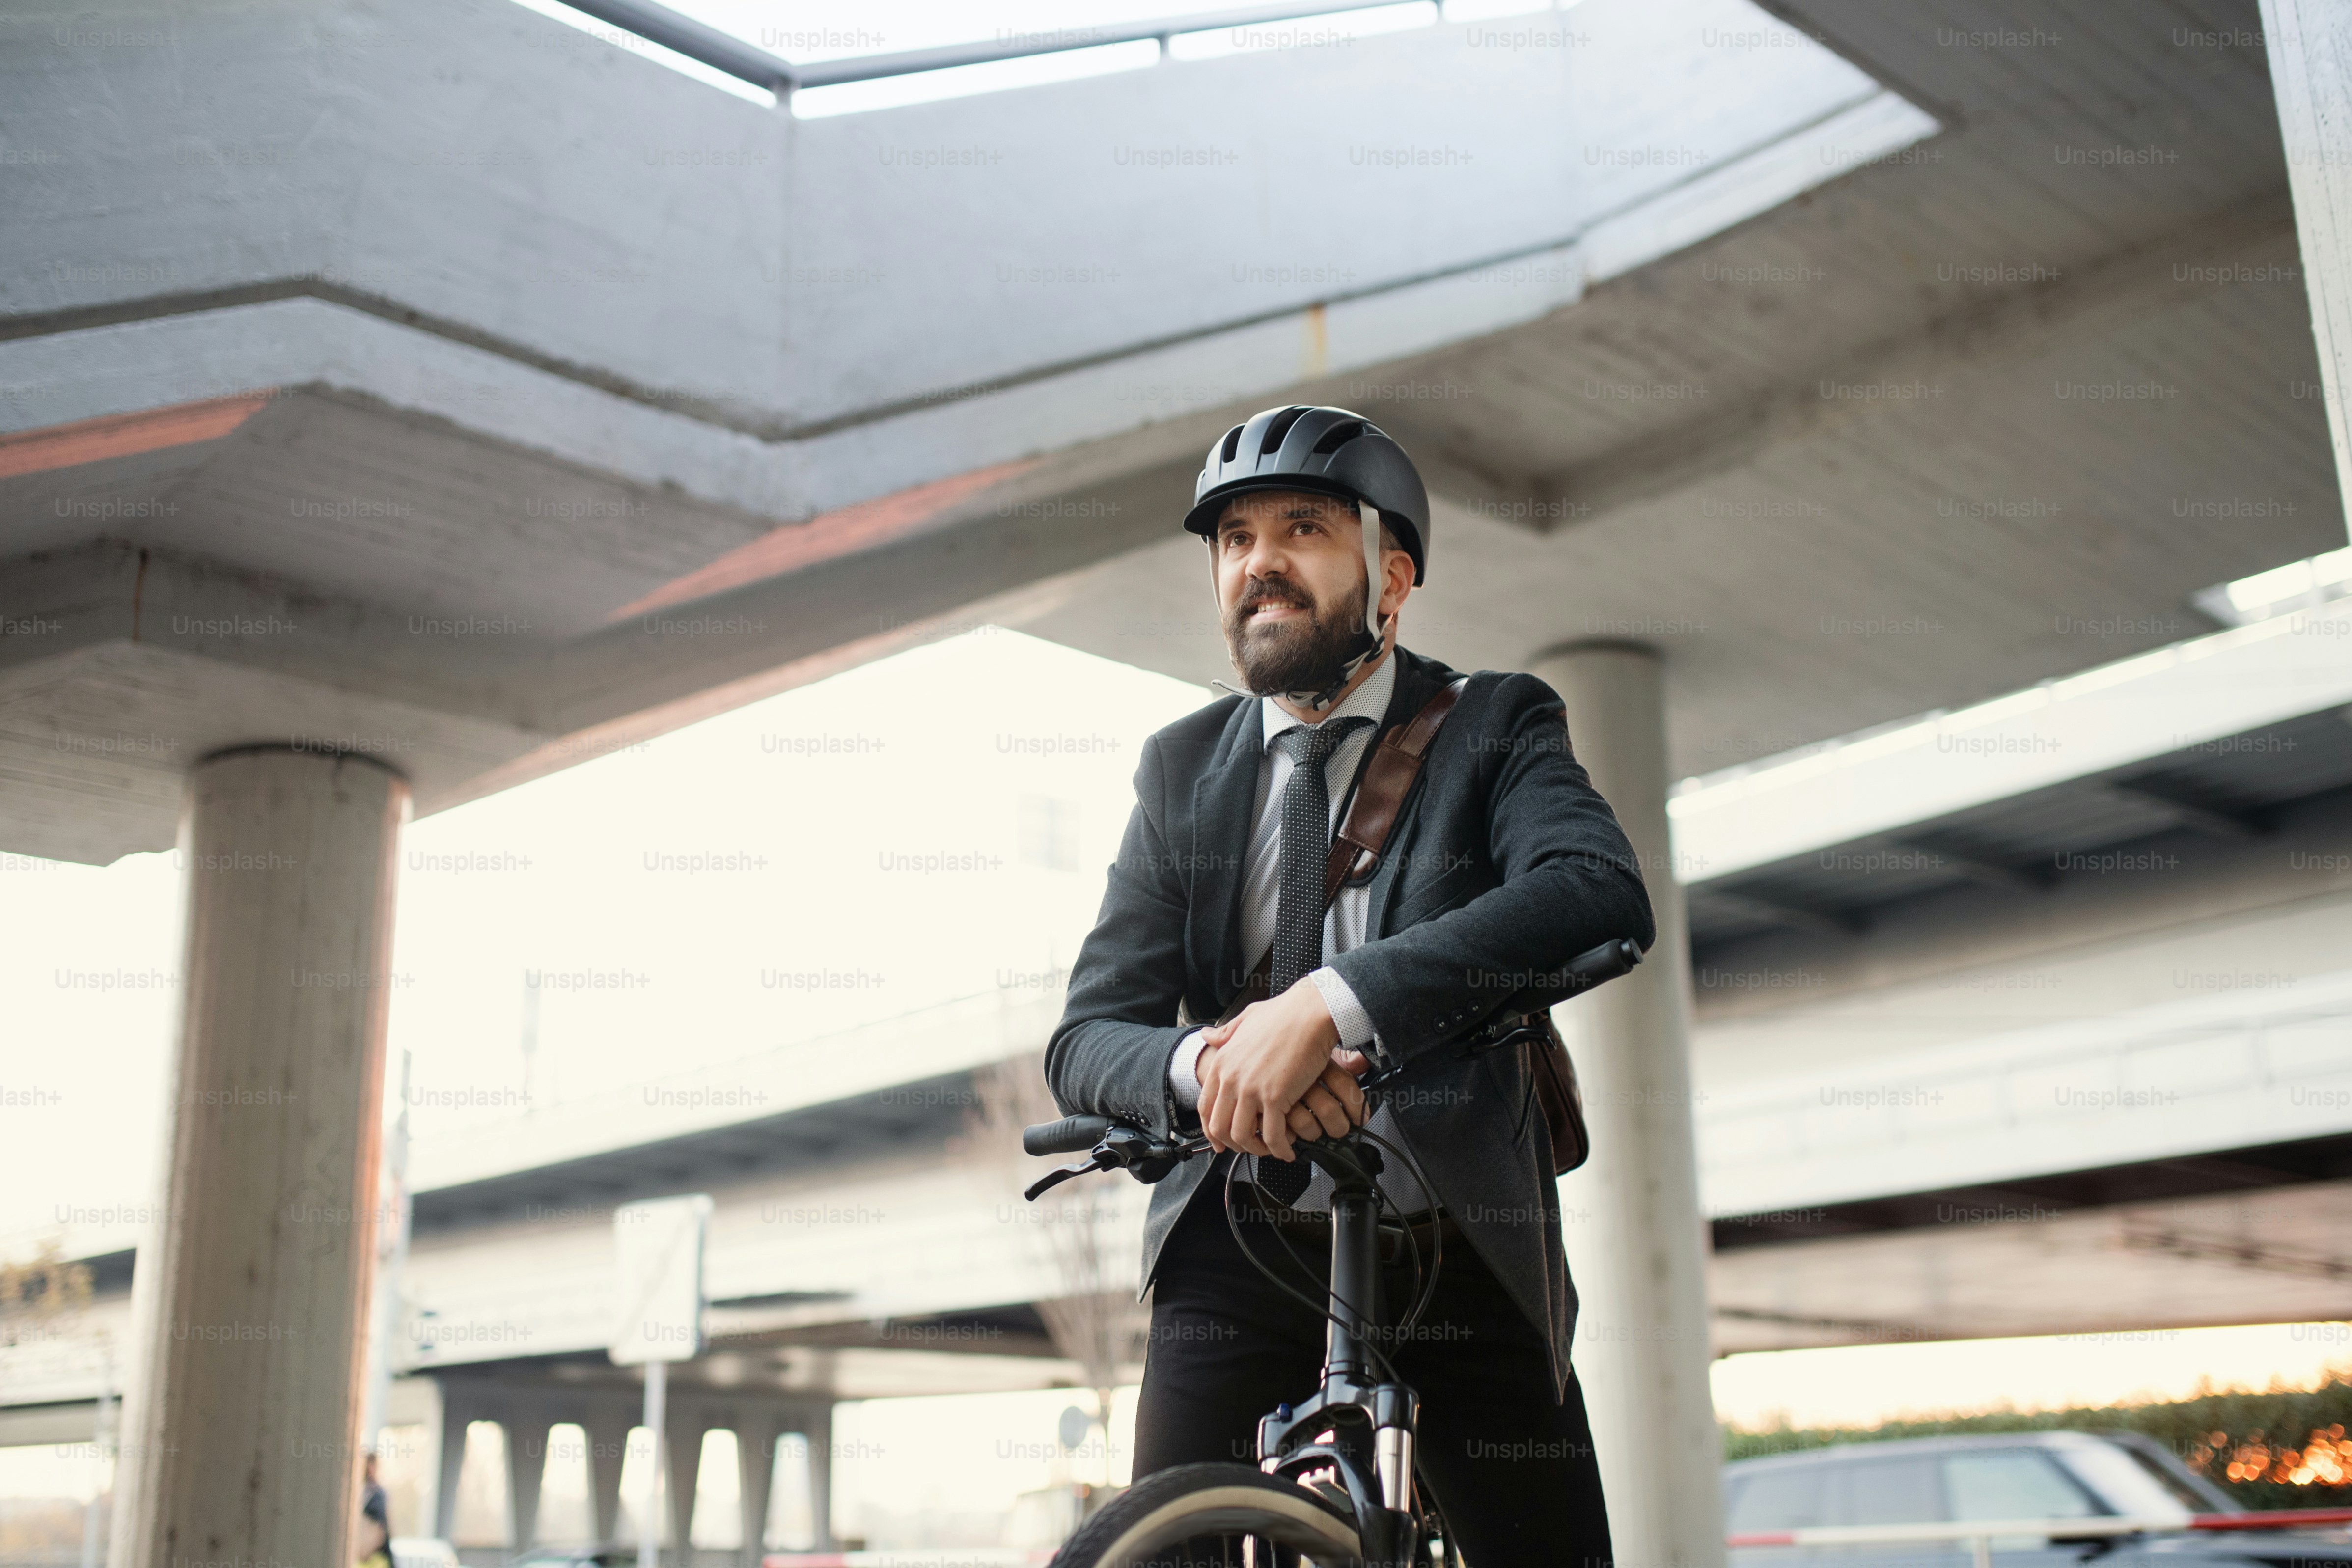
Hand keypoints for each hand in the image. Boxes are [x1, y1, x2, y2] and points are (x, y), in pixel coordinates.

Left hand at [1196, 983, 1362, 1159]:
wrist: (1309, 1013)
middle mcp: (1231, 1079)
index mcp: (1222, 1062)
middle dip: (1233, 1144)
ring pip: (1243, 1136)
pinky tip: (1288, 1150)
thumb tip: (1207, 1036)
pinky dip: (1280, 1149)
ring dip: (1256, 1149)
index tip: (1220, 1141)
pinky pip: (1272, 1135)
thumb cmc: (1284, 1014)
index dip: (1211, 1130)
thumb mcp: (1246, 1019)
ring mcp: (1251, 1089)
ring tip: (1270, 1150)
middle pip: (1220, 1127)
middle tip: (1249, 1148)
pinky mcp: (1275, 1098)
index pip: (1205, 1107)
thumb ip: (1225, 1033)